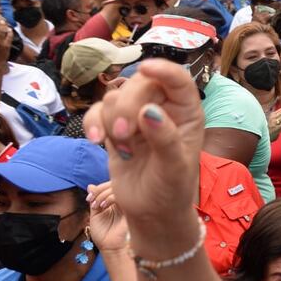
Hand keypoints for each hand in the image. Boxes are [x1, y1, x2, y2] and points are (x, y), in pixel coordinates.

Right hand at [82, 59, 204, 236]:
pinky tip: (96, 141)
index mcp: (187, 113)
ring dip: (111, 120)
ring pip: (115, 96)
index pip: (178, 80)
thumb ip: (165, 139)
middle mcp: (163, 109)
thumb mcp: (174, 168)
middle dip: (127, 104)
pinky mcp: (114, 128)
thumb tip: (149, 111)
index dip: (163, 69)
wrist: (151, 212)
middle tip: (124, 134)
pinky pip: (97, 111)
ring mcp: (136, 117)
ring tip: (123, 149)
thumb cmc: (171, 189)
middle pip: (140, 83)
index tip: (146, 68)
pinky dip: (93, 122)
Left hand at [86, 182, 127, 253]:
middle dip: (100, 190)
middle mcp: (121, 202)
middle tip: (92, 200)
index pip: (109, 187)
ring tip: (97, 205)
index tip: (88, 199)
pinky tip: (104, 206)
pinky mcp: (129, 209)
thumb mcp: (94, 215)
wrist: (109, 247)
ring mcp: (125, 205)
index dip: (98, 189)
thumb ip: (94, 201)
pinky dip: (110, 197)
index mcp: (113, 203)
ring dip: (103, 194)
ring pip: (117, 189)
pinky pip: (121, 196)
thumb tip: (90, 186)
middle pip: (114, 185)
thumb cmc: (103, 234)